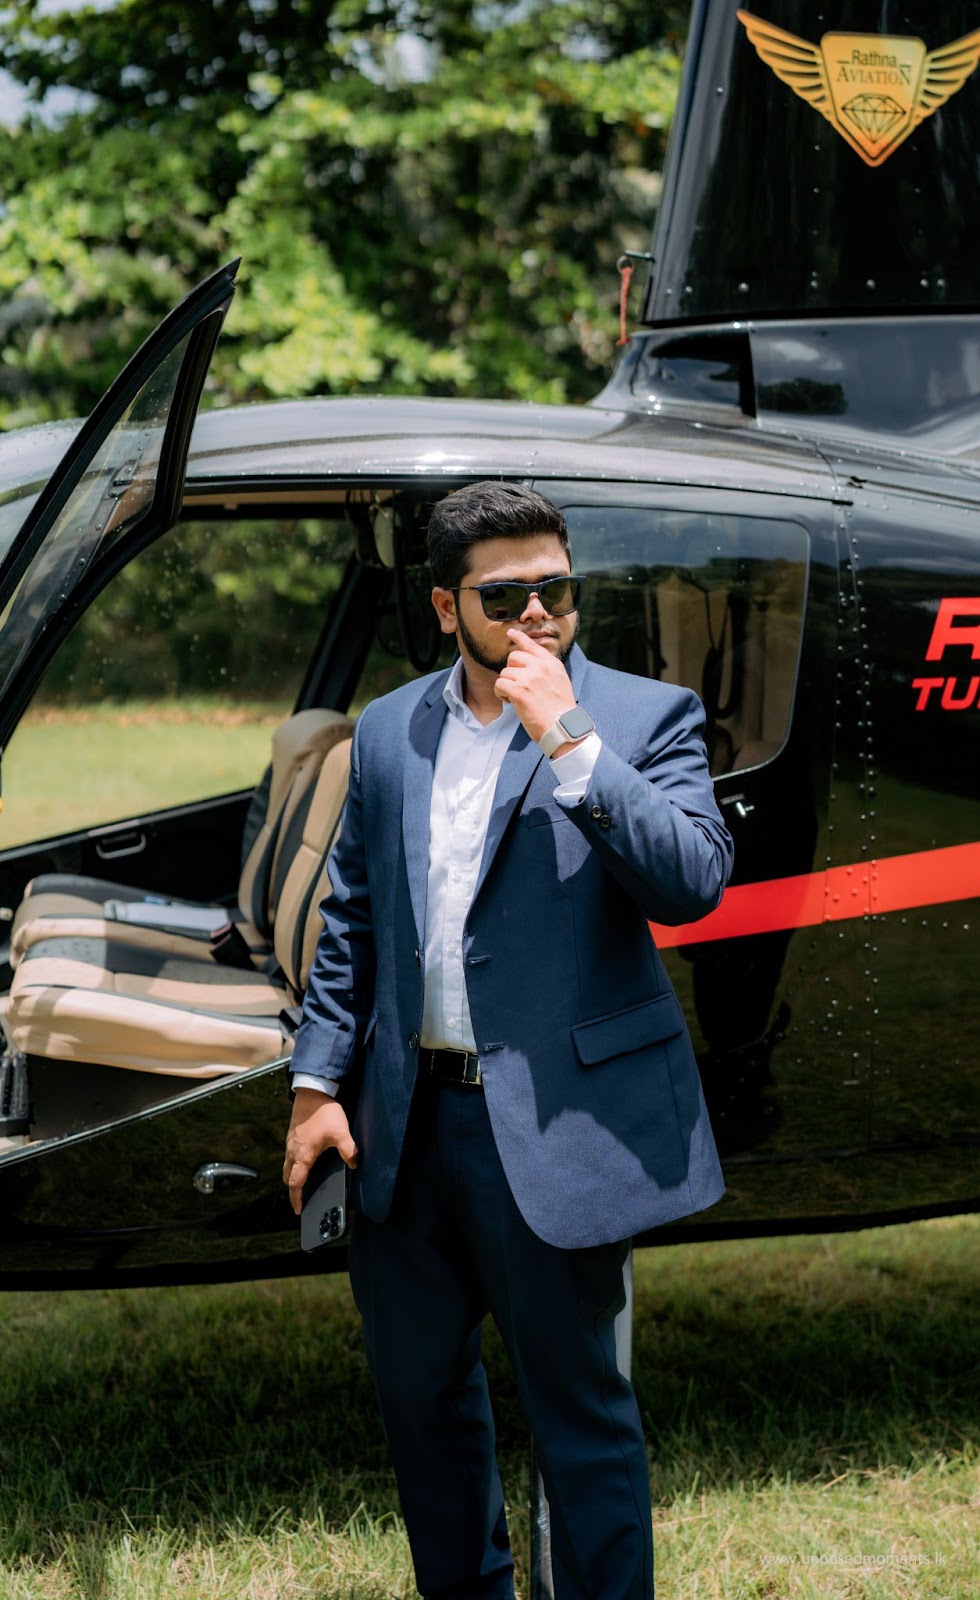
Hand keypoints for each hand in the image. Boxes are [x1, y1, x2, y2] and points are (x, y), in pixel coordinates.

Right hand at [283, 1087, 357, 1215]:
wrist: (312, 1091)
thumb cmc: (323, 1112)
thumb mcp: (341, 1133)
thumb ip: (349, 1151)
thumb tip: (354, 1163)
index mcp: (303, 1155)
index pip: (296, 1183)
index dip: (296, 1198)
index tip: (298, 1208)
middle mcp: (293, 1151)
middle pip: (287, 1176)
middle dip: (293, 1188)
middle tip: (301, 1195)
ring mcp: (290, 1142)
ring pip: (287, 1164)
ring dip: (293, 1174)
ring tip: (304, 1178)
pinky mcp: (292, 1133)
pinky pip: (290, 1153)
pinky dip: (295, 1161)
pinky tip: (307, 1156)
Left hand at [494, 629, 575, 741]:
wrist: (562, 727)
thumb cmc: (560, 710)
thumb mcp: (560, 682)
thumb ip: (546, 670)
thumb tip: (528, 665)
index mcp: (552, 664)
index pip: (532, 645)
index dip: (519, 638)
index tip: (511, 633)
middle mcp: (540, 667)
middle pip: (513, 657)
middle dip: (511, 671)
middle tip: (517, 686)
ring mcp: (529, 678)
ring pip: (505, 672)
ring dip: (506, 685)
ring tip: (515, 698)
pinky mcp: (519, 691)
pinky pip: (500, 684)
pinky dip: (501, 694)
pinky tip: (510, 702)